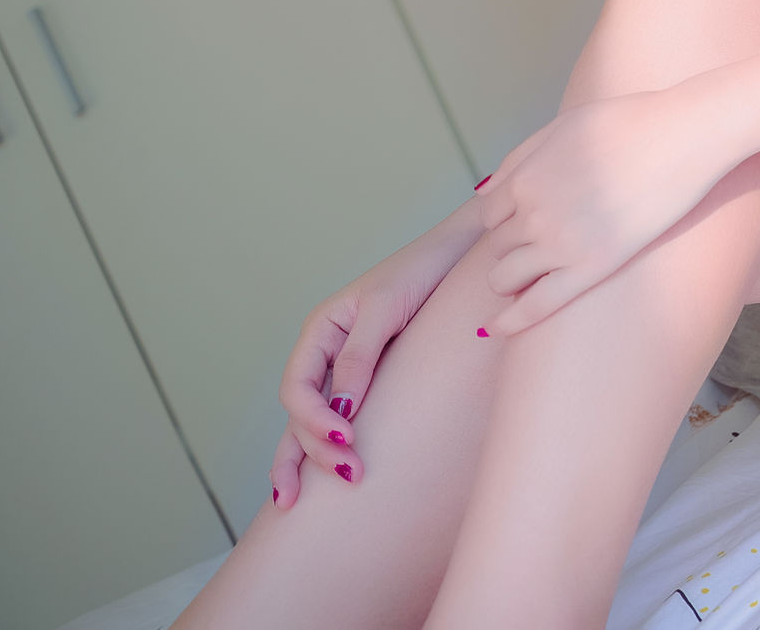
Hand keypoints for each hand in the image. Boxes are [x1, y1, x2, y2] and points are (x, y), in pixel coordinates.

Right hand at [270, 211, 480, 507]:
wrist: (462, 254)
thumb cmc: (423, 271)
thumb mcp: (386, 307)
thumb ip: (359, 355)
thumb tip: (340, 411)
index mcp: (321, 330)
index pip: (297, 388)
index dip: (313, 420)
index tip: (347, 438)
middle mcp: (326, 353)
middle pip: (300, 414)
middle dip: (311, 451)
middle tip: (349, 477)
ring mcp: (346, 369)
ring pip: (310, 423)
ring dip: (307, 460)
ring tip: (297, 505)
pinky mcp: (373, 379)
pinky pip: (340, 418)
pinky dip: (326, 447)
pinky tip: (325, 475)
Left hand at [471, 89, 733, 336]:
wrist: (683, 137)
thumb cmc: (629, 123)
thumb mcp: (563, 125)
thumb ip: (520, 157)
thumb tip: (486, 192)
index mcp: (525, 179)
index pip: (488, 215)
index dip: (503, 221)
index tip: (521, 225)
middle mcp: (533, 214)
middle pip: (498, 245)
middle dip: (511, 246)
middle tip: (537, 246)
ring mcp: (560, 244)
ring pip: (506, 277)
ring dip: (510, 279)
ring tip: (526, 280)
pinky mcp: (591, 268)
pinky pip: (538, 304)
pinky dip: (511, 320)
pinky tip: (497, 330)